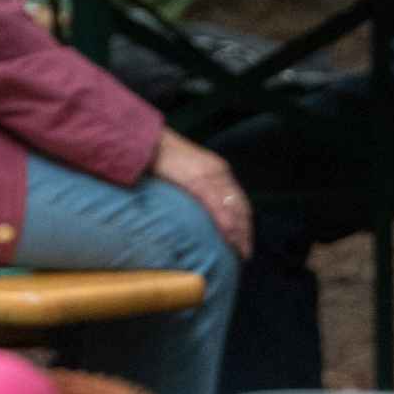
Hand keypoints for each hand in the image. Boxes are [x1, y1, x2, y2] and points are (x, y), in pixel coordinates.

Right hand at [150, 129, 254, 254]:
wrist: (147, 140)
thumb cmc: (160, 157)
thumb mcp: (185, 171)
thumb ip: (195, 186)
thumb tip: (196, 209)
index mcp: (217, 169)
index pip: (238, 199)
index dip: (244, 221)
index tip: (245, 240)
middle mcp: (218, 172)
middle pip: (240, 205)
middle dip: (245, 230)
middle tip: (245, 253)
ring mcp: (209, 176)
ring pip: (232, 207)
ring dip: (239, 231)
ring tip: (239, 251)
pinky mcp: (197, 180)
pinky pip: (216, 205)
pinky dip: (225, 223)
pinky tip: (229, 236)